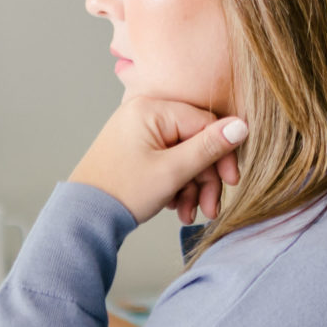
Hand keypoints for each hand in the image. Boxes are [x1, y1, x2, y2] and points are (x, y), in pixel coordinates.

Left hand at [70, 94, 245, 224]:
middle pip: (194, 140)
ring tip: (189, 214)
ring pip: (182, 154)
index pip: (205, 123)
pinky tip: (175, 206)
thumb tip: (243, 125)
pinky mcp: (135, 147)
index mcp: (151, 109)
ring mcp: (138, 130)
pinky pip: (167, 159)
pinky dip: (176, 183)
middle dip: (205, 178)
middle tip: (210, 208)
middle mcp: (144, 112)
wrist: (83, 217)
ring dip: (192, 186)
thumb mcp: (173, 171)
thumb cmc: (123, 192)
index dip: (223, 155)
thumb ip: (209, 147)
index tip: (231, 183)